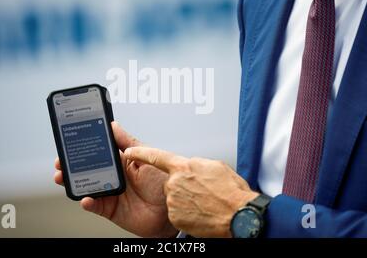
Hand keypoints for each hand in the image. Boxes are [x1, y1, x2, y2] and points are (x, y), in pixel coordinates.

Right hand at [53, 122, 177, 237]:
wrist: (172, 211)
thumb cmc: (163, 182)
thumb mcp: (146, 156)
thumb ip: (128, 142)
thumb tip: (114, 125)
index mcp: (122, 162)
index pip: (99, 152)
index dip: (84, 148)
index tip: (70, 143)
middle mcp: (114, 176)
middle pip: (87, 169)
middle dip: (71, 165)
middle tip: (61, 162)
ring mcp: (111, 193)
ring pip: (86, 186)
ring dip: (73, 182)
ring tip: (63, 178)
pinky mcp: (110, 209)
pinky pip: (95, 206)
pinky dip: (88, 202)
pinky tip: (85, 198)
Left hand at [124, 147, 258, 237]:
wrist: (238, 215)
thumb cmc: (230, 192)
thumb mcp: (215, 167)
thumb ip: (197, 164)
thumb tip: (191, 166)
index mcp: (184, 167)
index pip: (156, 156)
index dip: (140, 153)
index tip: (128, 151)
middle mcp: (175, 182)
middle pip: (171, 181)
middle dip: (182, 185)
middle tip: (200, 190)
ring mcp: (173, 200)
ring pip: (174, 197)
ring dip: (186, 199)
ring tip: (204, 202)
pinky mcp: (175, 216)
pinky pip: (177, 212)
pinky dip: (187, 213)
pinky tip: (200, 212)